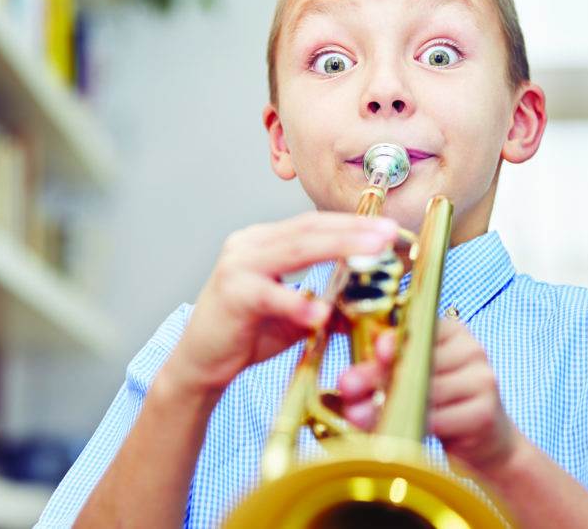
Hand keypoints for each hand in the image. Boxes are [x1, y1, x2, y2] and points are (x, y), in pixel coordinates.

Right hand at [158, 212, 397, 395]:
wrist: (200, 364)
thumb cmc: (247, 334)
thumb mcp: (295, 316)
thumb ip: (327, 303)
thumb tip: (371, 303)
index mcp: (264, 242)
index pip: (314, 224)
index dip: (352, 224)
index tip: (388, 229)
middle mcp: (249, 244)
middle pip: (309, 229)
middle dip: (353, 230)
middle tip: (388, 233)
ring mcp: (237, 265)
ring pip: (295, 250)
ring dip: (338, 249)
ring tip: (371, 253)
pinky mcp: (231, 294)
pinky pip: (270, 295)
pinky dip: (297, 303)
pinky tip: (321, 313)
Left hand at [338, 317, 521, 476]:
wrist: (484, 439)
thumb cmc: (438, 401)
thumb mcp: (413, 374)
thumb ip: (385, 368)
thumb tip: (348, 378)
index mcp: (452, 330)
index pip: (421, 327)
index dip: (396, 338)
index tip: (376, 350)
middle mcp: (471, 349)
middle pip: (419, 359)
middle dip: (379, 375)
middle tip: (349, 388)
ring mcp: (482, 379)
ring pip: (427, 390)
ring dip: (388, 405)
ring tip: (360, 416)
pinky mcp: (485, 411)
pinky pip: (440, 418)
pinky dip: (413, 425)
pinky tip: (394, 430)